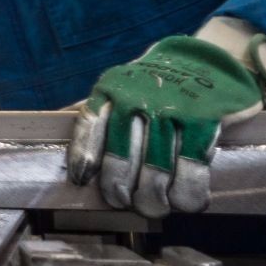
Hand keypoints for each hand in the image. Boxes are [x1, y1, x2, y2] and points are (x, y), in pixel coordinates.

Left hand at [65, 34, 265, 216]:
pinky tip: (186, 202)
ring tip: (155, 206)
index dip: (84, 158)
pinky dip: (188, 194)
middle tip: (125, 201)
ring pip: (156, 172)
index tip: (81, 180)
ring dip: (154, 199)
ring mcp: (173, 110)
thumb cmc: (155, 85)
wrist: (206, 59)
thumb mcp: (120, 87)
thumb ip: (97, 113)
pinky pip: (192, 170)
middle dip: (120, 191)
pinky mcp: (205, 121)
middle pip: (121, 159)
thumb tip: (60, 148)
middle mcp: (138, 99)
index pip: (89, 126)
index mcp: (112, 90)